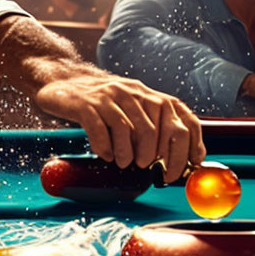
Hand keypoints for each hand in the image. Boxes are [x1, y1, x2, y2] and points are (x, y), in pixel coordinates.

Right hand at [34, 71, 204, 183]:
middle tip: (157, 174)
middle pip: (160, 129)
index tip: (188, 167)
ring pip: (131, 131)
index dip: (191, 145)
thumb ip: (152, 128)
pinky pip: (101, 130)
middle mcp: (134, 93)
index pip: (184, 118)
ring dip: (131, 155)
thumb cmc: (101, 103)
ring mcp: (110, 97)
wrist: (63, 81)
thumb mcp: (131, 108)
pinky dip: (106, 149)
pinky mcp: (87, 104)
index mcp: (150, 95)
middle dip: (164, 159)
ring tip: (126, 163)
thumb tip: (176, 161)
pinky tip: (106, 155)